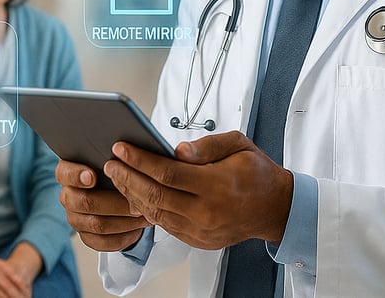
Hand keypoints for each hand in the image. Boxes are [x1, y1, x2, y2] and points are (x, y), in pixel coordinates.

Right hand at [55, 159, 149, 251]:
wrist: (118, 195)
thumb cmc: (115, 172)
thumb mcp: (113, 160)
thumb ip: (114, 158)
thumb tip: (127, 153)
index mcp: (68, 173)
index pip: (64, 173)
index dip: (76, 176)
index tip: (92, 176)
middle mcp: (68, 196)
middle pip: (83, 202)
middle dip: (113, 203)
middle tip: (135, 202)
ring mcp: (75, 219)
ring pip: (97, 224)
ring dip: (124, 220)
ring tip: (144, 214)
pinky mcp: (87, 237)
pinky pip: (104, 242)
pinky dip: (124, 236)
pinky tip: (138, 227)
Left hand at [103, 130, 292, 249]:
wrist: (275, 209)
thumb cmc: (256, 172)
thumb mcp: (239, 145)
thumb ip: (207, 146)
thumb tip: (177, 150)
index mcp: (216, 186)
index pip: (167, 173)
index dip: (139, 160)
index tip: (121, 147)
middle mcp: (206, 212)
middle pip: (154, 195)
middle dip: (127, 177)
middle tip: (109, 162)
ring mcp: (200, 230)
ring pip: (155, 213)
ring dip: (131, 194)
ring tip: (117, 176)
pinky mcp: (196, 240)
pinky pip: (163, 224)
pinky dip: (145, 209)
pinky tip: (134, 193)